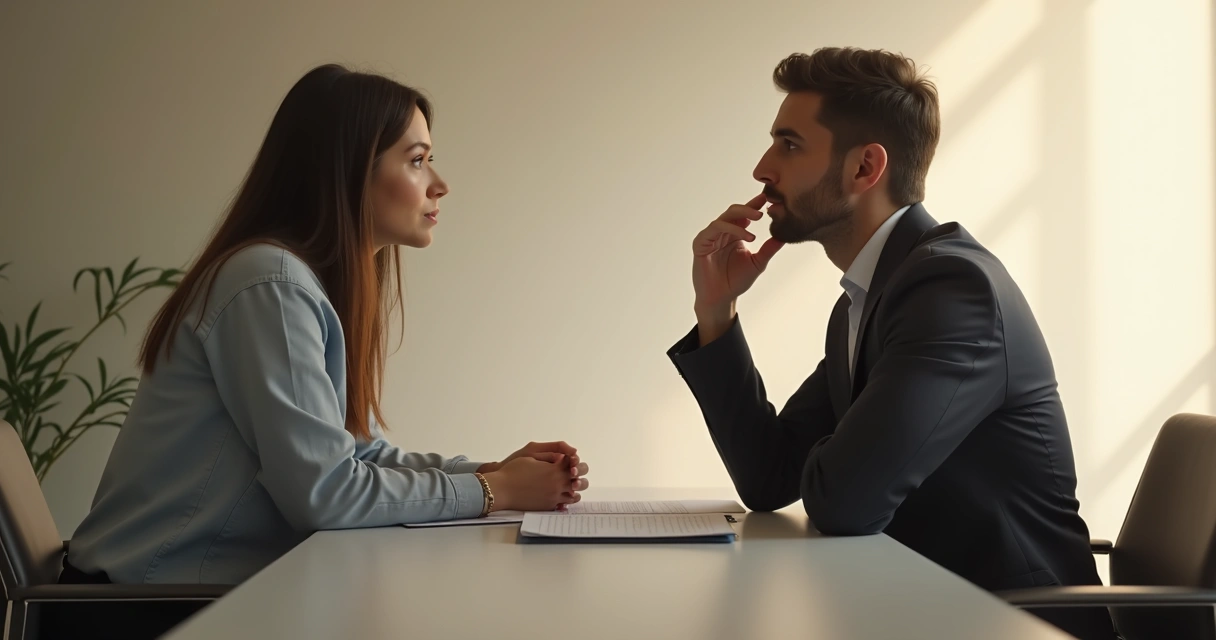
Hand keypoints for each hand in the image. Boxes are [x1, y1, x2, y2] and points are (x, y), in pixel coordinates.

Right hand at [483, 453, 583, 511]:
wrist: (502, 489)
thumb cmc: (513, 471)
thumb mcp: (531, 456)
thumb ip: (549, 456)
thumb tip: (561, 458)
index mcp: (554, 470)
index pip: (574, 463)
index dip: (573, 461)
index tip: (569, 460)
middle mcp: (557, 484)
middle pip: (580, 481)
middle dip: (579, 476)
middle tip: (573, 474)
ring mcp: (554, 497)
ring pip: (575, 496)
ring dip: (574, 490)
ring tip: (569, 487)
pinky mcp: (548, 506)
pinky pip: (564, 505)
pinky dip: (565, 501)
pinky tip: (561, 497)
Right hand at [691, 194, 783, 342]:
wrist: (721, 298)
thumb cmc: (736, 281)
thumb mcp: (758, 263)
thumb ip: (769, 249)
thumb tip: (785, 236)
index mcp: (735, 233)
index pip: (745, 215)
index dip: (755, 205)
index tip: (768, 199)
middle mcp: (722, 232)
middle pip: (734, 211)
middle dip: (748, 207)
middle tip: (764, 209)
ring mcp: (710, 236)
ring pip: (724, 218)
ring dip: (741, 216)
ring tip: (758, 220)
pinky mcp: (701, 243)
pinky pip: (714, 229)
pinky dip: (730, 228)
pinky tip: (746, 236)